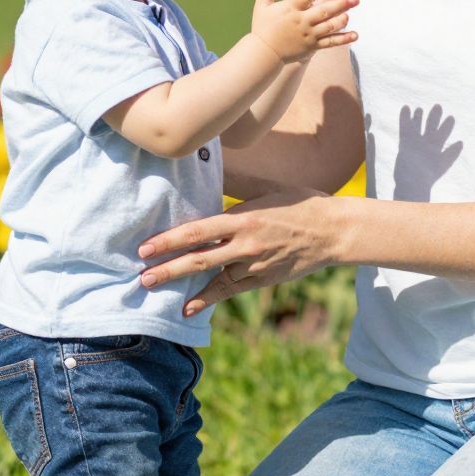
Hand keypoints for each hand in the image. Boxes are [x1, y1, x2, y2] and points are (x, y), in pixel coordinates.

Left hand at [138, 188, 341, 316]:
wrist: (333, 231)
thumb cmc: (299, 203)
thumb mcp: (267, 188)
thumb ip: (236, 183)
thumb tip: (211, 166)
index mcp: (244, 217)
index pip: (198, 230)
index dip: (170, 240)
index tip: (146, 246)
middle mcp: (246, 244)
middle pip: (199, 258)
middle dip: (167, 268)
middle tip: (141, 275)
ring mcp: (255, 265)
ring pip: (211, 277)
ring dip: (181, 284)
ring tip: (153, 288)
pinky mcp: (263, 279)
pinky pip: (230, 291)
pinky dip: (207, 299)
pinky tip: (187, 308)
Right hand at [250, 0, 357, 63]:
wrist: (264, 54)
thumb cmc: (263, 28)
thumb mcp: (262, 7)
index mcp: (290, 9)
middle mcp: (301, 22)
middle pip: (323, 11)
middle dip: (340, 4)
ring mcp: (308, 35)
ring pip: (329, 26)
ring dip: (343, 19)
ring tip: (352, 12)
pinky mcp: (312, 46)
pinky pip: (330, 43)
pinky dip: (343, 39)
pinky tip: (356, 35)